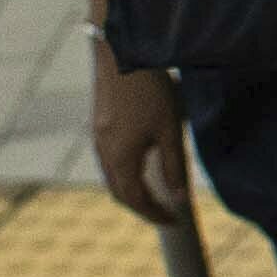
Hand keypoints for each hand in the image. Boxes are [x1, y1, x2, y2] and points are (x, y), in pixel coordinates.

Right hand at [83, 55, 193, 230]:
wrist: (121, 54)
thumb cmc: (149, 91)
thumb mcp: (169, 129)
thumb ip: (173, 165)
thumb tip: (178, 198)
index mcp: (119, 158)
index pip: (135, 200)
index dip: (154, 214)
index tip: (174, 222)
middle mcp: (103, 152)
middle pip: (120, 192)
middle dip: (143, 207)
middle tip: (166, 213)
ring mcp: (98, 139)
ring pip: (113, 177)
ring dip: (133, 190)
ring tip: (158, 194)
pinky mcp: (99, 126)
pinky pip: (110, 161)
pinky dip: (126, 173)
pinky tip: (143, 166)